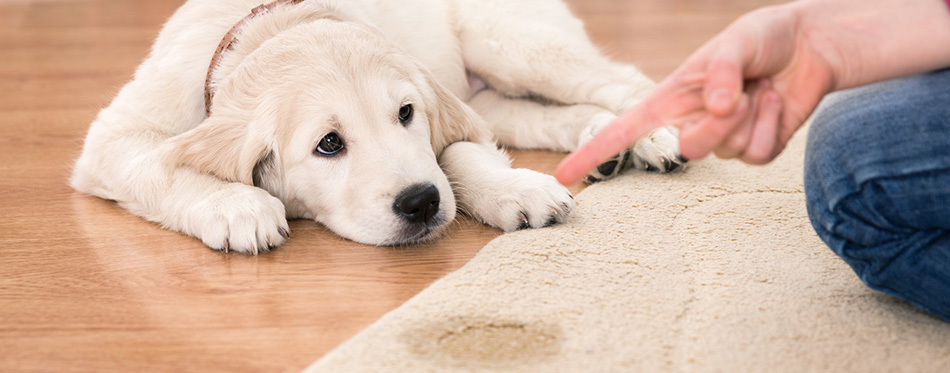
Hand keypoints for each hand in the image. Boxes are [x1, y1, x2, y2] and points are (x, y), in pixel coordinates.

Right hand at [556, 0, 949, 185]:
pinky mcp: (755, 149)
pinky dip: (771, 126)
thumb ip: (720, 72)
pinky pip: (757, 156)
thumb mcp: (737, 41)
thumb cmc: (763, 38)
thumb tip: (714, 108)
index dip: (593, 152)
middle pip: (688, 150)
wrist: (810, 45)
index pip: (624, 130)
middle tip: (740, 94)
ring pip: (727, 152)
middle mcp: (692, 122)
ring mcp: (723, 140)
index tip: (566, 175)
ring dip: (750, 117)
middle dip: (717, 125)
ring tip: (760, 89)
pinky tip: (775, 103)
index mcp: (672, 98)